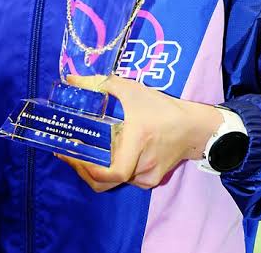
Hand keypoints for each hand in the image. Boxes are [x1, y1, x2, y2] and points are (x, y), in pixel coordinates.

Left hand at [56, 74, 221, 191]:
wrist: (193, 127)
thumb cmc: (161, 108)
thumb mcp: (130, 90)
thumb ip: (99, 83)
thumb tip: (71, 79)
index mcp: (137, 143)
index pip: (112, 172)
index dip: (87, 168)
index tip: (69, 153)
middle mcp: (142, 166)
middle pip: (105, 182)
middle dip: (82, 170)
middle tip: (68, 153)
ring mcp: (147, 177)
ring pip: (114, 182)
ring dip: (95, 170)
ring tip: (82, 152)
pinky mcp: (151, 180)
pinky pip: (125, 180)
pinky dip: (110, 170)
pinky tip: (103, 156)